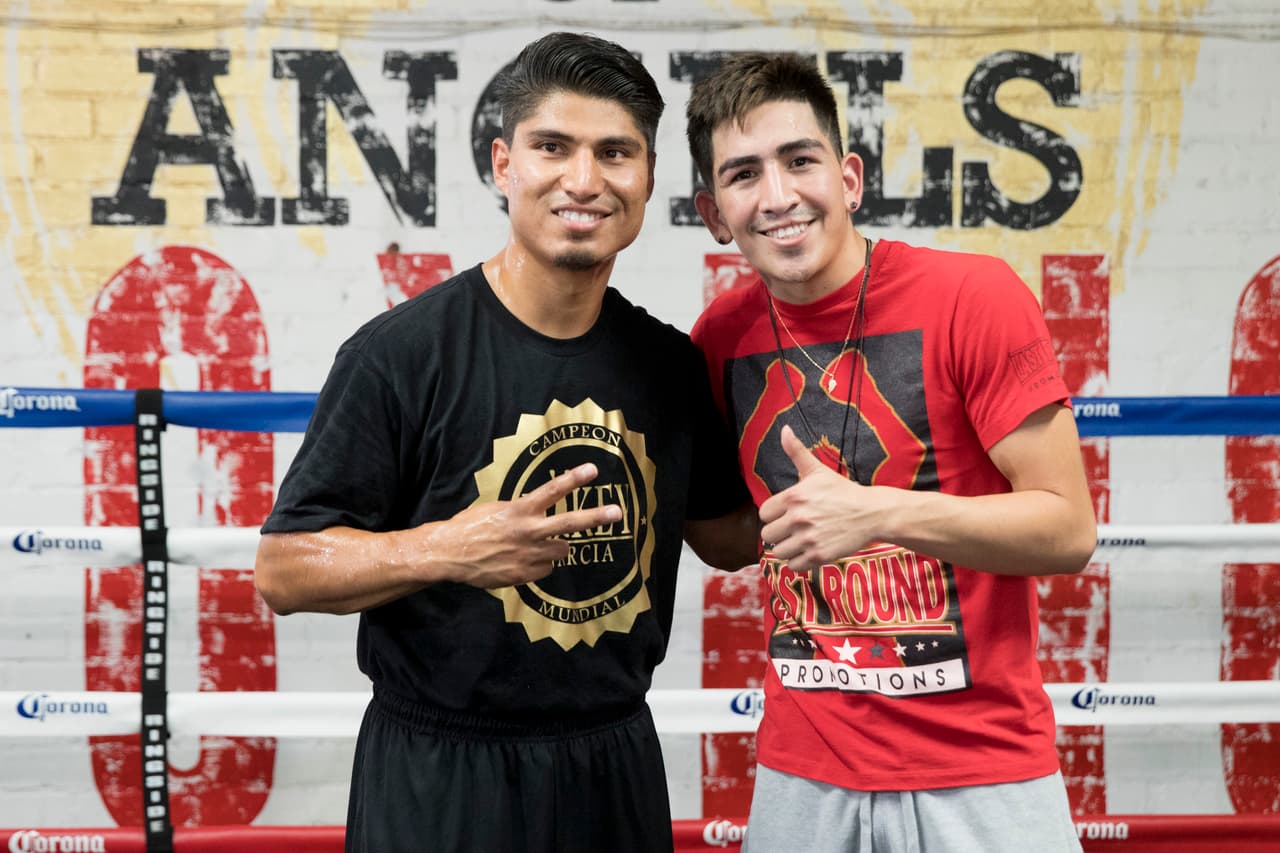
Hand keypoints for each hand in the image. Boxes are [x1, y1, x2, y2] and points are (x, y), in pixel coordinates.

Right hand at [422, 463, 621, 587]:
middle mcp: (529, 531)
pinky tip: (523, 561)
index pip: (552, 490)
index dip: (574, 479)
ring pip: (562, 550)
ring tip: (537, 545)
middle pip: (570, 523)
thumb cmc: (469, 526)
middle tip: (617, 512)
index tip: (592, 469)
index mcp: (520, 509)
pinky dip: (540, 565)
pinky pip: (547, 569)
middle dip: (596, 517)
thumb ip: (520, 511)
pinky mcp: (525, 575)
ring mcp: (529, 554)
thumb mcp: (496, 509)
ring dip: (556, 547)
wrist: (450, 554)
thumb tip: (535, 513)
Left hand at [760, 425, 878, 570]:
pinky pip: (793, 566)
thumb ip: (796, 452)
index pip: (764, 514)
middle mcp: (798, 518)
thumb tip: (784, 430)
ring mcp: (808, 538)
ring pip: (778, 552)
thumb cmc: (841, 491)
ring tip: (801, 541)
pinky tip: (809, 552)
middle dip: (779, 534)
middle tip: (794, 530)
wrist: (871, 513)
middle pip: (768, 535)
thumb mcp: (818, 470)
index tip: (787, 514)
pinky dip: (799, 562)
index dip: (774, 515)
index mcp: (793, 497)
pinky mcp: (819, 556)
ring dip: (788, 549)